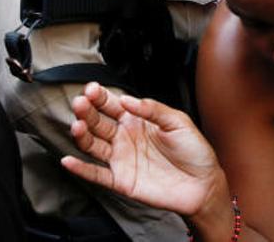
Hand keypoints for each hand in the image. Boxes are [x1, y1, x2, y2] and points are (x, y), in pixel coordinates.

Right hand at [61, 82, 227, 217]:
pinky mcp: (121, 180)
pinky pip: (96, 174)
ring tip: (77, 125)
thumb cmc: (195, 151)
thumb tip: (128, 99)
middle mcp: (126, 137)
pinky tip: (69, 160)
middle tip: (81, 102)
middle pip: (98, 122)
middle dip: (87, 111)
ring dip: (82, 135)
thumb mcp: (178, 122)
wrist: (204, 184)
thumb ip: (153, 109)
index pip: (113, 105)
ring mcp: (121, 158)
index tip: (92, 89)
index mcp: (139, 120)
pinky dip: (81, 169)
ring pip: (93, 145)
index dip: (101, 97)